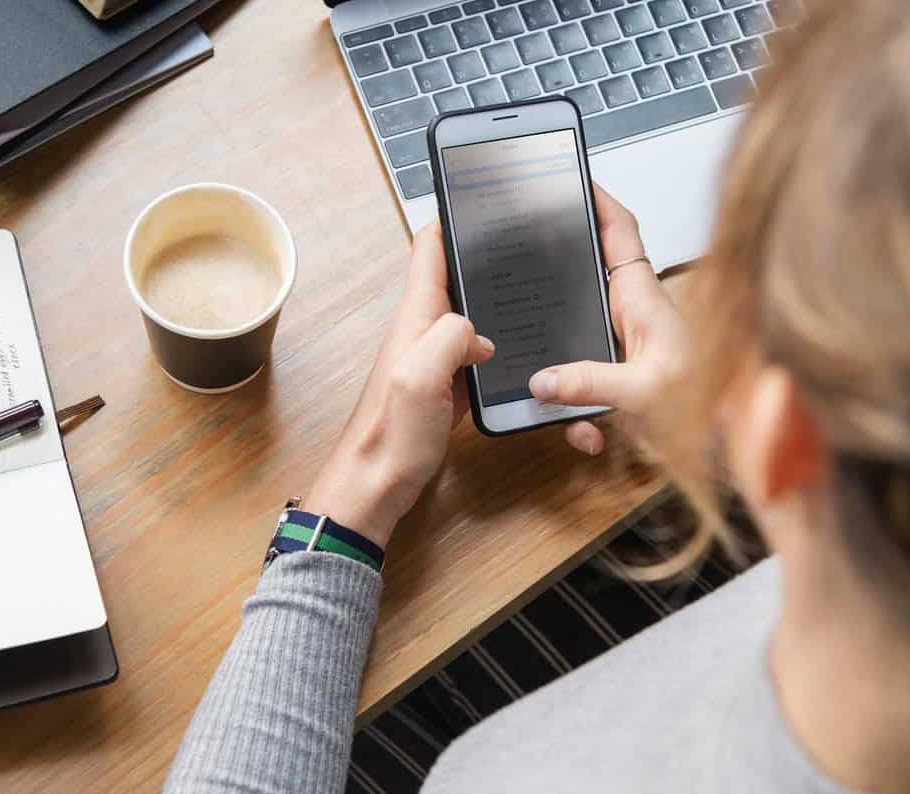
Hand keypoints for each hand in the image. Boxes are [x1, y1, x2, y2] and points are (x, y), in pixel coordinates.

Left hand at [308, 224, 494, 546]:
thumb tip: (479, 332)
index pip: (429, 250)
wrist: (375, 485)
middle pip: (454, 276)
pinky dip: (498, 343)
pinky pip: (475, 353)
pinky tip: (523, 348)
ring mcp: (435, 359)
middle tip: (526, 236)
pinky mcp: (447, 386)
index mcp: (415, 318)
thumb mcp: (420, 376)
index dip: (452, 216)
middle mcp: (424, 331)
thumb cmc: (390, 436)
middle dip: (484, 253)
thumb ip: (449, 336)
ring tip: (534, 281)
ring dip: (494, 298)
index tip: (482, 192)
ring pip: (469, 314)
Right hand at [527, 186, 688, 454]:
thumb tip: (543, 379)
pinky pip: (584, 384)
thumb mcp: (642, 391)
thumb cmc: (709, 404)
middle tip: (526, 264)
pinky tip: (588, 435)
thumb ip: (590, 383)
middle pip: (589, 273)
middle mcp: (633, 314)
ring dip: (564, 368)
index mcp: (642, 299)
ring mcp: (626, 343)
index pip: (620, 231)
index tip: (570, 179)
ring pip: (578, 333)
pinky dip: (580, 412)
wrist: (730, 439)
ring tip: (559, 391)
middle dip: (559, 272)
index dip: (597, 200)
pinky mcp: (622, 375)